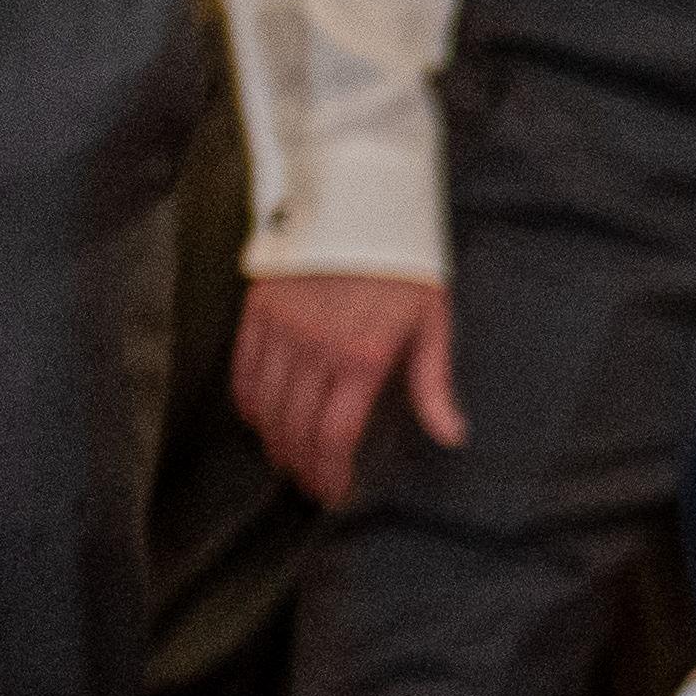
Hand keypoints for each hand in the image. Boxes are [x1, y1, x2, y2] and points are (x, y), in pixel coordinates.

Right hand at [231, 270, 460, 504]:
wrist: (359, 201)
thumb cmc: (405, 265)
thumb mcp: (433, 323)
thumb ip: (434, 384)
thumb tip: (452, 435)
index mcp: (362, 357)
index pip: (333, 435)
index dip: (329, 473)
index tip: (334, 494)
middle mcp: (315, 347)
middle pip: (295, 428)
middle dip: (301, 466)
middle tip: (311, 485)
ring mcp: (281, 328)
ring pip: (265, 405)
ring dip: (273, 441)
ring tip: (288, 460)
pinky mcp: (258, 308)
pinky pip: (244, 369)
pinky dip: (249, 402)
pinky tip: (260, 419)